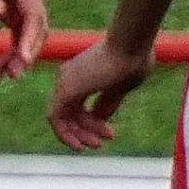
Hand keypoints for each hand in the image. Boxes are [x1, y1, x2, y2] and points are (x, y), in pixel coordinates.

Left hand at [0, 0, 46, 78]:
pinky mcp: (16, 13)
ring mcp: (24, 5)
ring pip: (29, 36)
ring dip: (18, 56)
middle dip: (27, 52)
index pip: (34, 14)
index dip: (31, 37)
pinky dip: (10, 51)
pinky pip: (18, 36)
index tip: (23, 58)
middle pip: (38, 29)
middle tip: (12, 74)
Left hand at [49, 34, 157, 150]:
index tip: (110, 132)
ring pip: (63, 117)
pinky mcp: (64, 90)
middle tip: (103, 142)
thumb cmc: (133, 59)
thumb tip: (100, 119)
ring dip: (78, 135)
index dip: (93, 123)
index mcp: (82, 75)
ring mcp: (65, 82)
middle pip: (70, 113)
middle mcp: (69, 77)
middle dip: (86, 130)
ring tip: (97, 144)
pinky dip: (64, 134)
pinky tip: (79, 145)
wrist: (131, 43)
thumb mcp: (120, 87)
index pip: (79, 106)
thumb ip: (108, 103)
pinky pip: (55, 118)